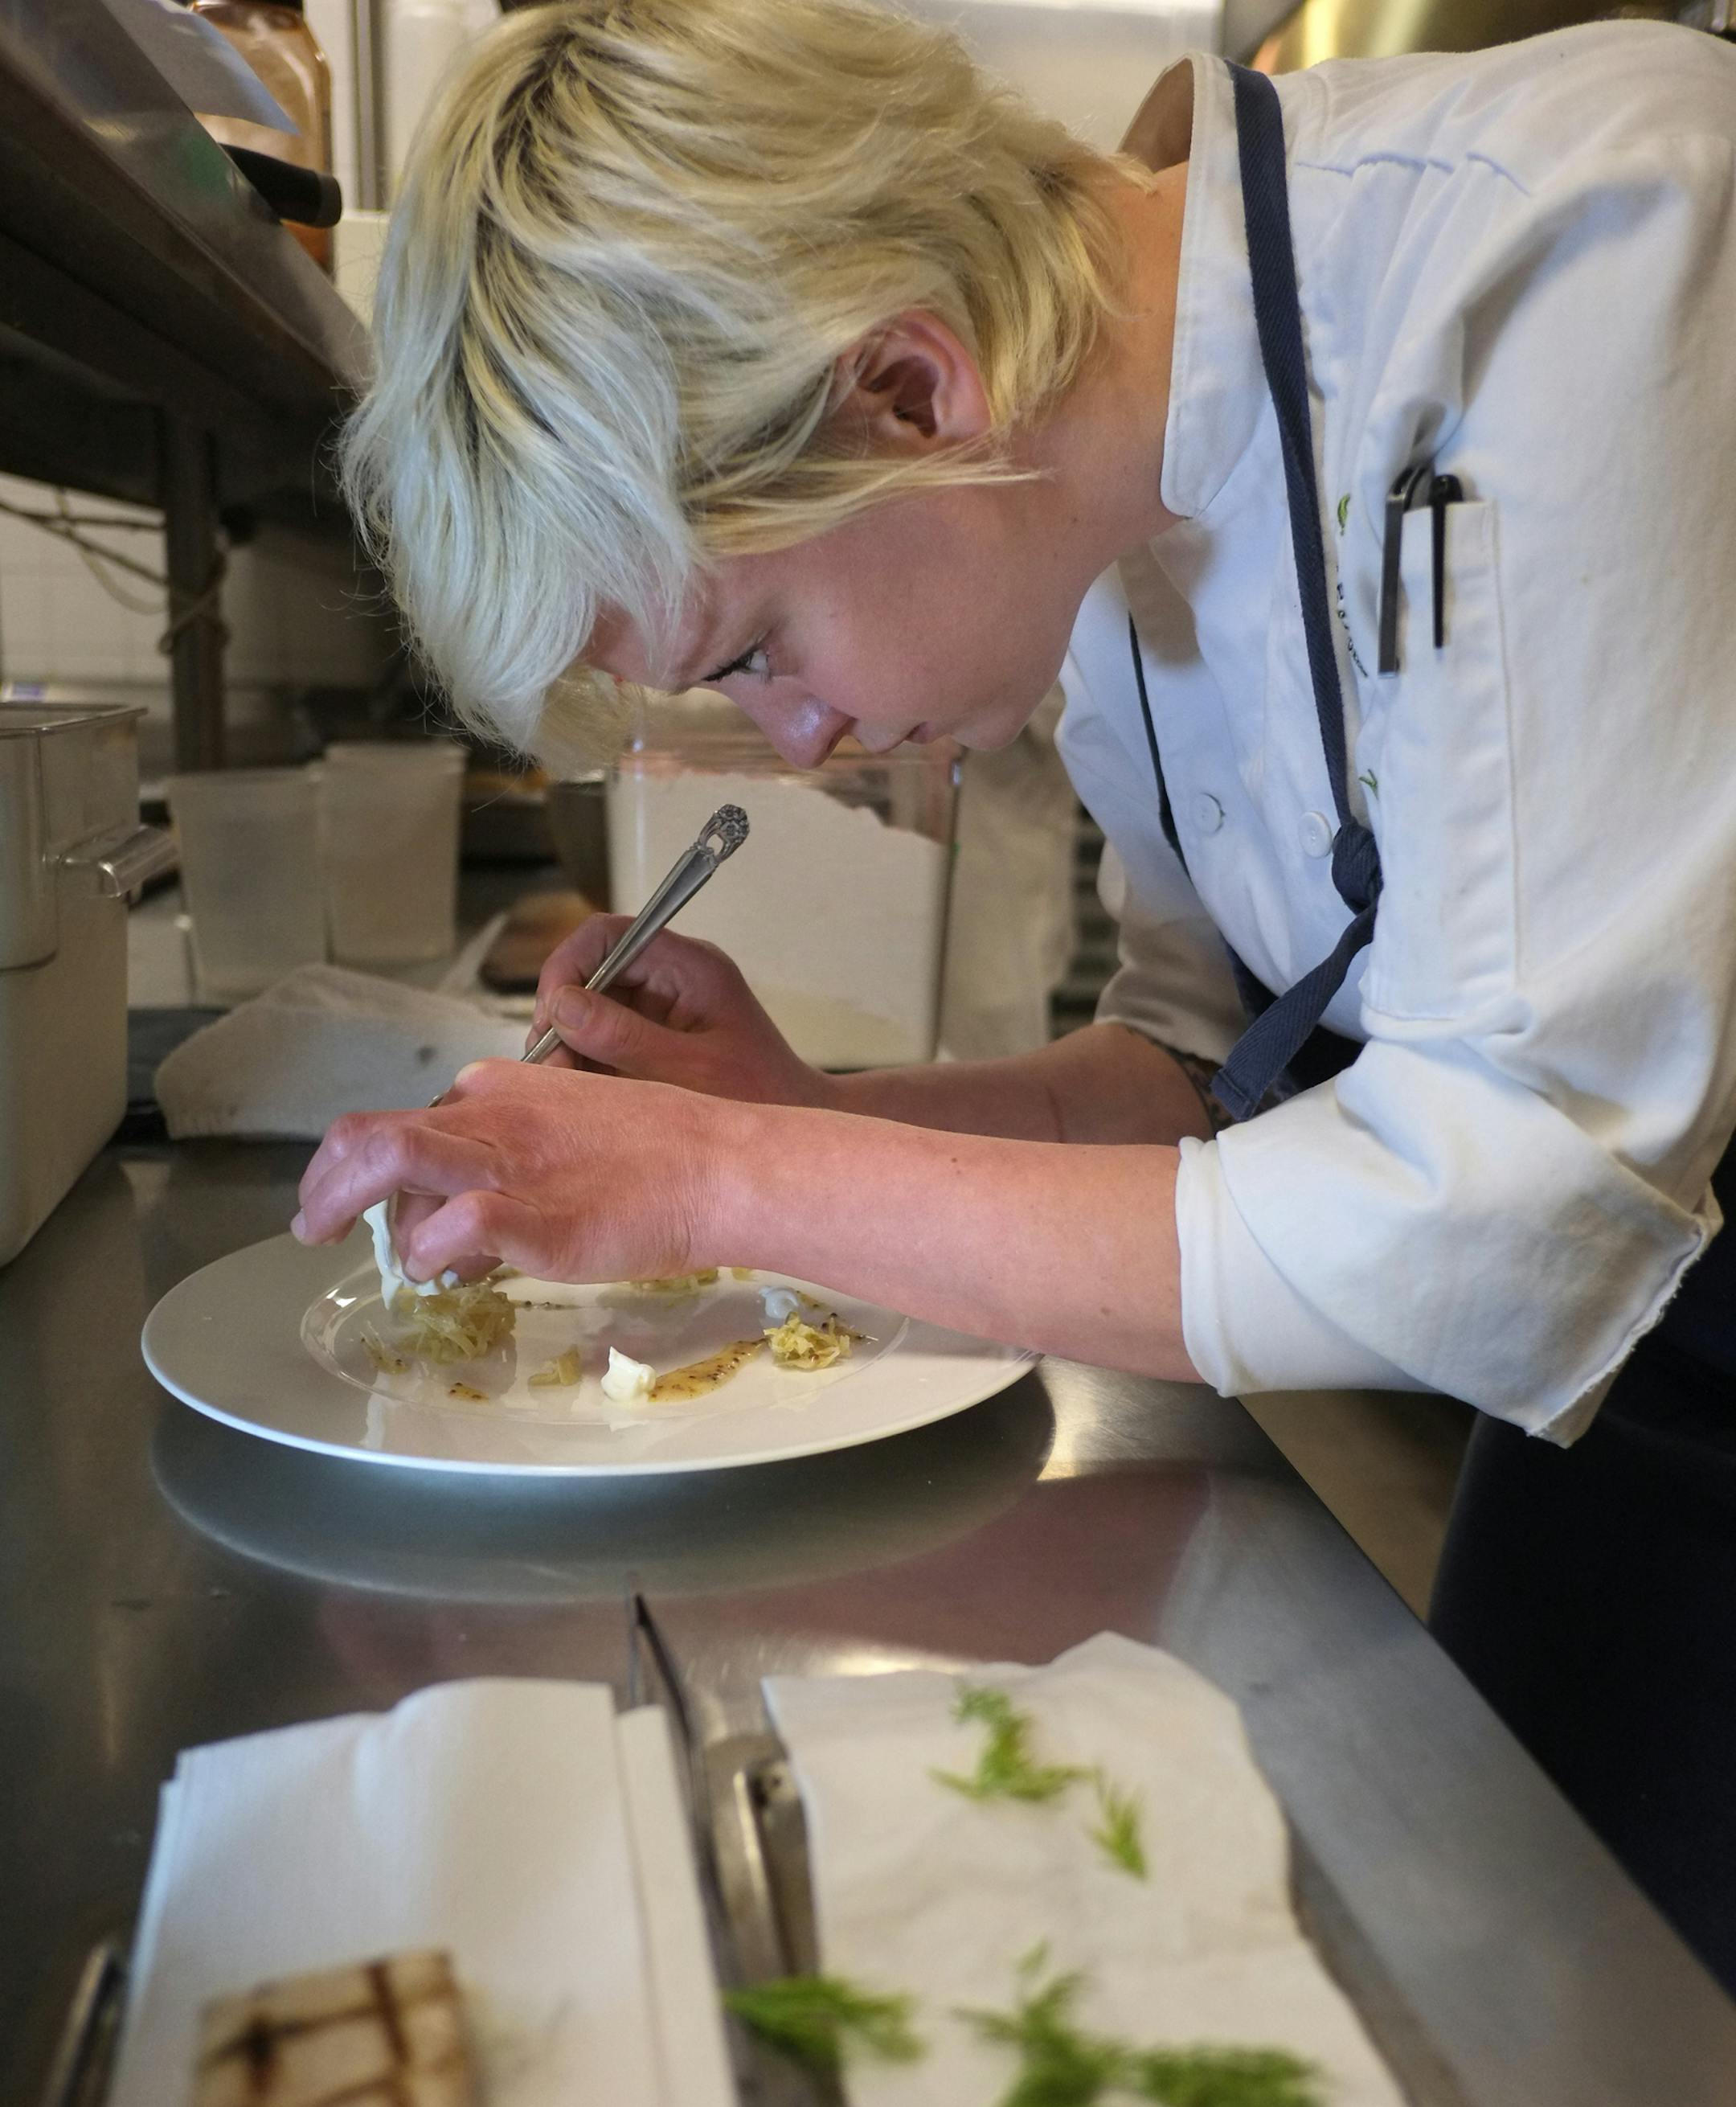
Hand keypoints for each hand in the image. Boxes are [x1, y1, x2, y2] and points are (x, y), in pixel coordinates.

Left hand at [290, 1060, 740, 1285]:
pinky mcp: (533, 1217)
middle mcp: (488, 1116)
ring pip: (390, 1161)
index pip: (402, 1121)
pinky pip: (449, 1228)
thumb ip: (511, 1149)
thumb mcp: (570, 1125)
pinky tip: (443, 1272)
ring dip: (352, 1213)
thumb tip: (465, 1202)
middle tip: (313, 1228)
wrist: (721, 1167)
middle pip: (369, 1135)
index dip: (365, 1167)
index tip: (357, 1200)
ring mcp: (507, 1164)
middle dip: (324, 1187)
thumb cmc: (661, 1153)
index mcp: (497, 1090)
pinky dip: (428, 1253)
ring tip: (380, 1261)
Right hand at [531, 915, 834, 1108]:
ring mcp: (657, 1010)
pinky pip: (599, 1042)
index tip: (551, 1017)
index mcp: (688, 967)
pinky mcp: (649, 1042)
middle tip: (549, 1067)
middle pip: (589, 972)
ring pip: (586, 1010)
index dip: (568, 966)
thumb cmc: (760, 1098)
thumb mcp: (691, 1071)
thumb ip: (625, 1038)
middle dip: (560, 1016)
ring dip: (566, 1046)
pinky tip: (581, 1097)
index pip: (608, 936)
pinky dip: (583, 1066)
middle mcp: (669, 978)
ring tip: (565, 1089)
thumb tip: (562, 1006)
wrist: (793, 1135)